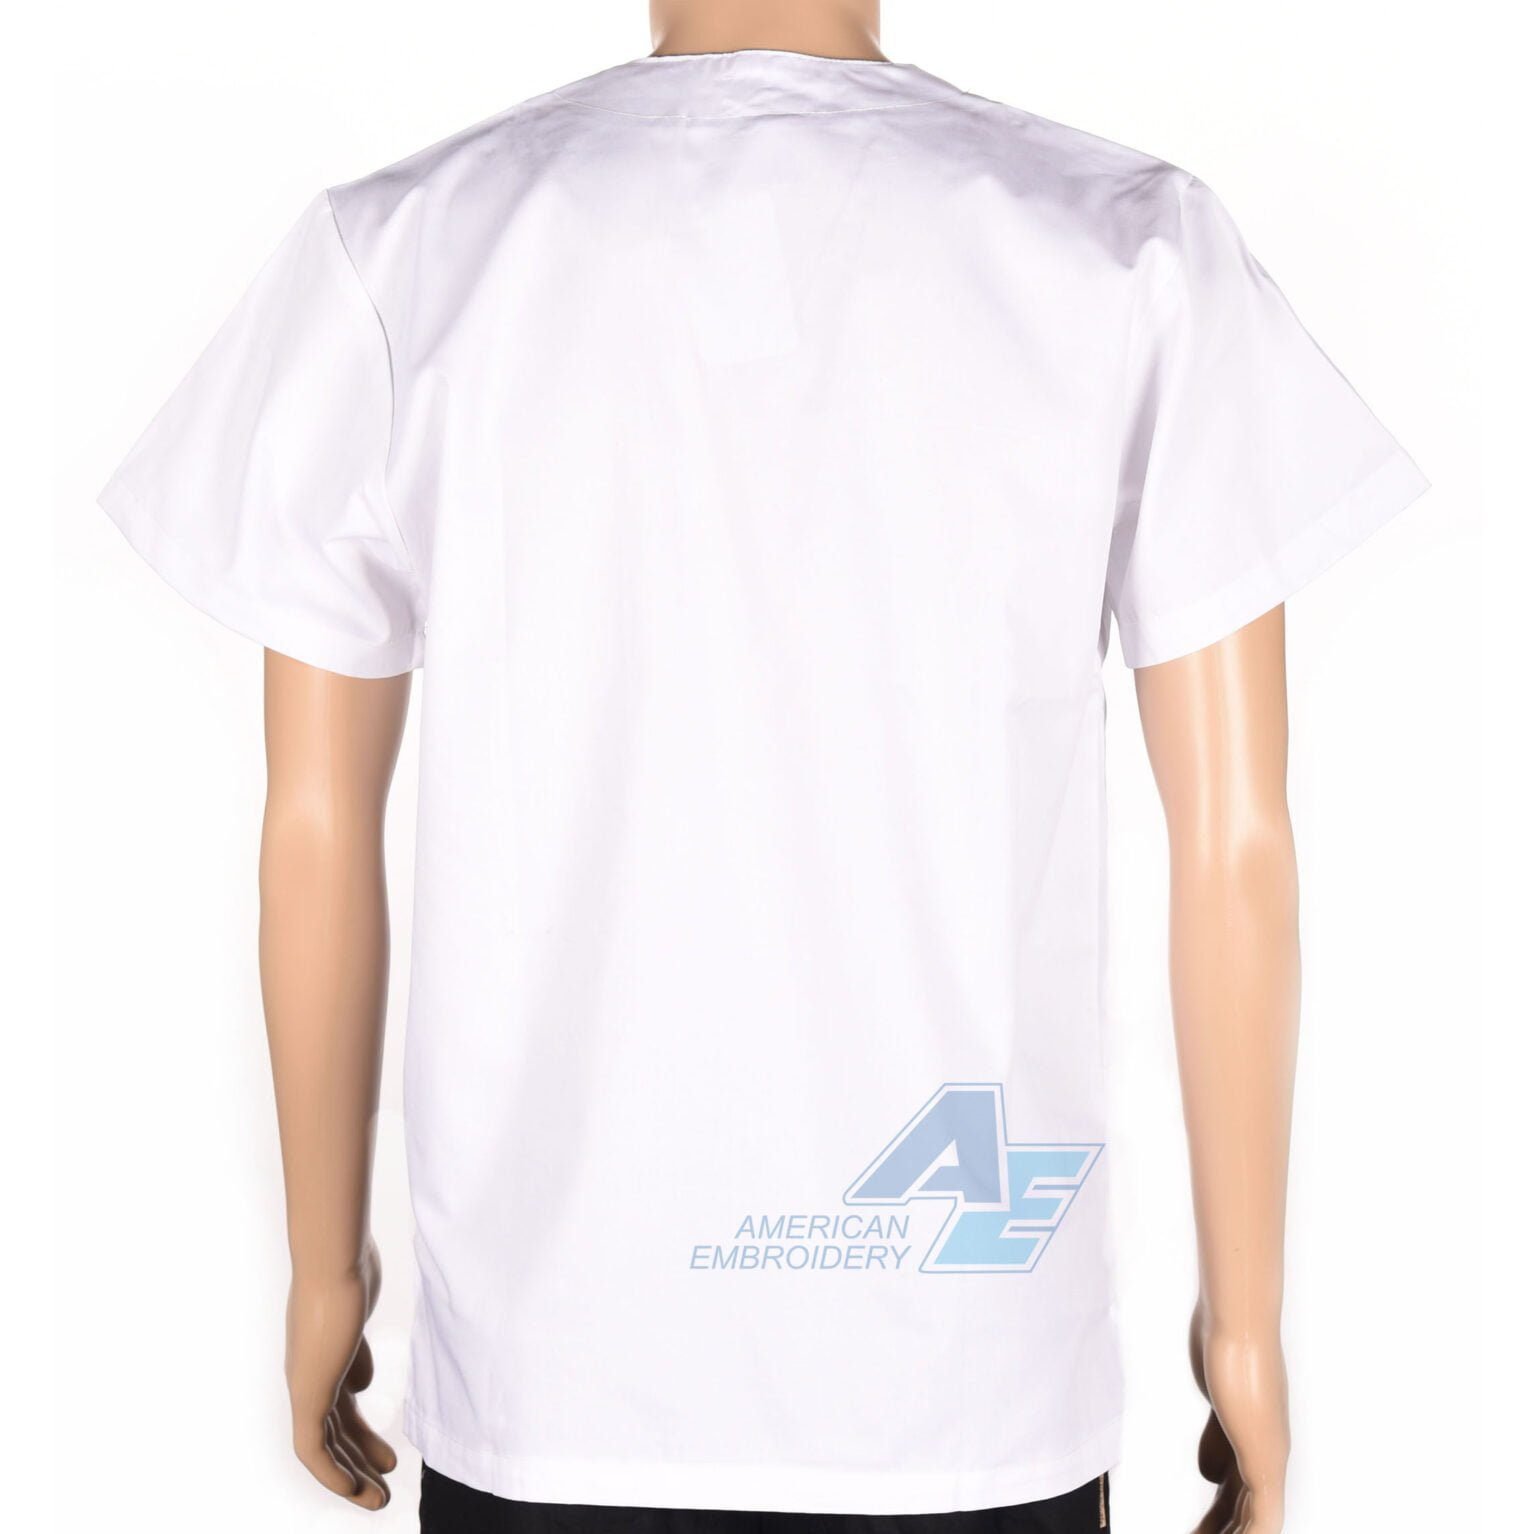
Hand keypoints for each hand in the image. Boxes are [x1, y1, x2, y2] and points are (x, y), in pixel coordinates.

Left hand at [285, 1239, 396, 1508]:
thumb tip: (361, 1386)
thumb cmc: (350, 1273)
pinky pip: (314, 1450)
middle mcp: (309, 1375)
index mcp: (323, 1357)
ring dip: (350, 1477)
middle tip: (383, 1488)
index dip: (363, 1437)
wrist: (333, 1262)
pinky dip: (332, 1474)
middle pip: (335, 1432)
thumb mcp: (358, 1315)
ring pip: (325, 1448)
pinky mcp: (307, 1394)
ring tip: (378, 1501)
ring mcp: (306, 1385)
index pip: (340, 1409)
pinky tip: (354, 1490)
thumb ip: (357, 1352)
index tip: (387, 1456)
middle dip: (360, 1463)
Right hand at [1189, 1303, 1288, 1532]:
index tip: (1200, 1533)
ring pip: (1256, 1522)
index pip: (1239, 1496)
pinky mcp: (1266, 1459)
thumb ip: (1216, 1438)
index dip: (1221, 1522)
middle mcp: (1268, 1453)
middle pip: (1246, 1513)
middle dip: (1222, 1530)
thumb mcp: (1216, 1398)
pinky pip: (1264, 1521)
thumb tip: (1211, 1477)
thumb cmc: (1226, 1345)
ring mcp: (1270, 1457)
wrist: (1239, 1325)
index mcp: (1256, 1440)